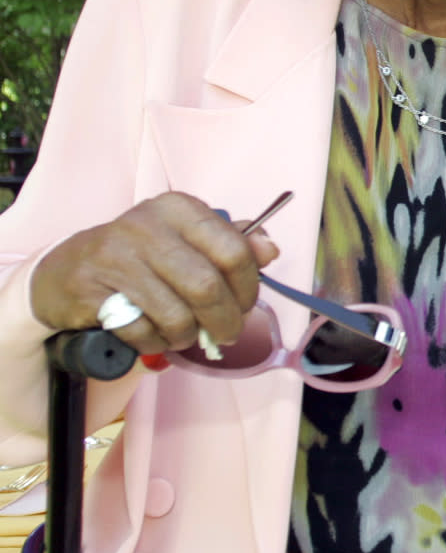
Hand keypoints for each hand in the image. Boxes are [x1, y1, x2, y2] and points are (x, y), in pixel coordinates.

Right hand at [30, 192, 278, 355]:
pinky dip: (157, 343)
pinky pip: (143, 332)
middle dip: (224, 321)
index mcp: (178, 208)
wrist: (68, 267)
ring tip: (186, 333)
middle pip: (206, 287)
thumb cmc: (141, 254)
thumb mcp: (186, 237)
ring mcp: (117, 257)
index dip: (248, 286)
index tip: (246, 304)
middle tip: (225, 334)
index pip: (233, 249)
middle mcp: (148, 226)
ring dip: (188, 335)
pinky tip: (156, 334)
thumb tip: (270, 250)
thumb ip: (231, 242)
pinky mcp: (93, 290)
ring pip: (177, 315)